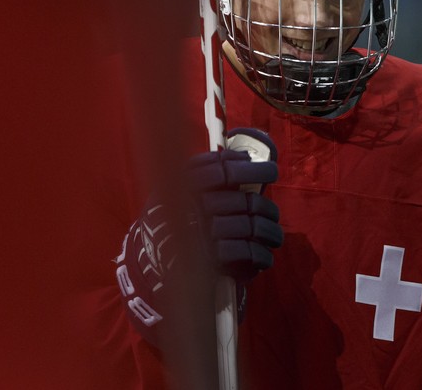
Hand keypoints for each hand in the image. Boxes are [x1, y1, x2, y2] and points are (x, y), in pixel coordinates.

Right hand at [115, 128, 280, 343]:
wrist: (149, 265)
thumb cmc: (174, 222)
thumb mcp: (179, 189)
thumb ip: (207, 170)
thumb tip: (243, 156)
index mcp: (182, 185)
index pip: (222, 169)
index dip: (249, 168)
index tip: (270, 170)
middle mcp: (192, 206)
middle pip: (245, 201)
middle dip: (264, 207)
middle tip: (269, 212)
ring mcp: (201, 234)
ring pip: (251, 226)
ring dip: (268, 231)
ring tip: (272, 235)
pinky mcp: (211, 261)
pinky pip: (248, 252)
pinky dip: (261, 254)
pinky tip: (263, 254)